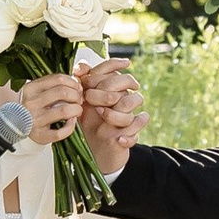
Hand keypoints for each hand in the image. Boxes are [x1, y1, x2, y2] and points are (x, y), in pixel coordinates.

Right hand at [18, 71, 83, 144]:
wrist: (15, 125)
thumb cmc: (31, 106)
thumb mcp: (36, 90)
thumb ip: (53, 84)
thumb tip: (76, 81)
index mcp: (30, 89)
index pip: (58, 79)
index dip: (73, 82)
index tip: (77, 88)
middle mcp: (31, 103)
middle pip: (63, 92)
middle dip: (77, 95)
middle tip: (79, 100)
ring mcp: (34, 120)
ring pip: (64, 110)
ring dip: (77, 109)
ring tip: (77, 110)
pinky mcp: (39, 135)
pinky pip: (60, 132)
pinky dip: (70, 127)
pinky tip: (71, 122)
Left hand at [80, 59, 142, 180]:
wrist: (94, 151)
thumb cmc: (88, 123)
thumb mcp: (80, 104)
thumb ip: (79, 84)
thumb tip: (81, 67)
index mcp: (112, 87)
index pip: (113, 68)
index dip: (99, 73)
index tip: (86, 82)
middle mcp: (123, 98)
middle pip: (127, 81)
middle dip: (106, 90)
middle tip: (89, 99)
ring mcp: (129, 115)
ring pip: (131, 103)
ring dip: (115, 111)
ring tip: (101, 115)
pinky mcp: (132, 135)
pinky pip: (138, 129)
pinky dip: (129, 135)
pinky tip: (118, 138)